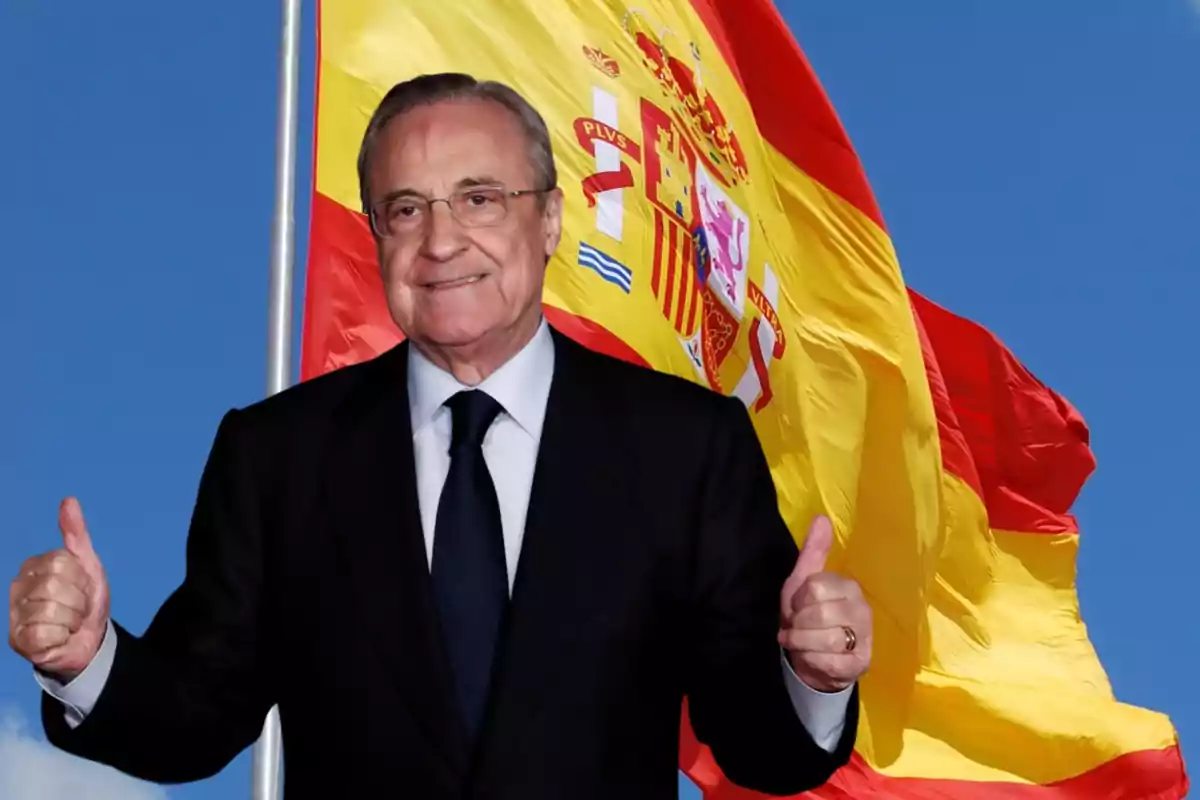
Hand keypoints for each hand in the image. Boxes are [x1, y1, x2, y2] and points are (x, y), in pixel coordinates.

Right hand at [9, 497, 109, 681]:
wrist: (92, 639)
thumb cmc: (87, 601)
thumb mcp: (88, 564)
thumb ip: (76, 534)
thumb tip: (69, 500)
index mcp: (34, 565)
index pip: (60, 562)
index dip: (81, 577)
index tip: (82, 587)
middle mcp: (18, 587)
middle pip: (54, 585)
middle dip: (78, 599)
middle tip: (78, 607)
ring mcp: (15, 614)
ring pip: (49, 610)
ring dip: (71, 619)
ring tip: (70, 622)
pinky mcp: (18, 640)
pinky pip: (44, 633)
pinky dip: (61, 636)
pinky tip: (60, 637)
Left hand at [777, 515, 871, 692]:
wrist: (814, 662)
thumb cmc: (807, 618)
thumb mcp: (802, 583)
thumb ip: (813, 551)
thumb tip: (821, 517)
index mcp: (849, 587)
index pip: (816, 587)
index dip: (798, 600)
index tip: (797, 607)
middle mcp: (862, 610)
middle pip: (820, 613)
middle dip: (798, 624)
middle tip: (796, 627)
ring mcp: (865, 639)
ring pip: (825, 638)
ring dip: (801, 642)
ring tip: (798, 642)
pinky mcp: (861, 664)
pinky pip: (829, 661)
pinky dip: (811, 660)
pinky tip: (809, 657)